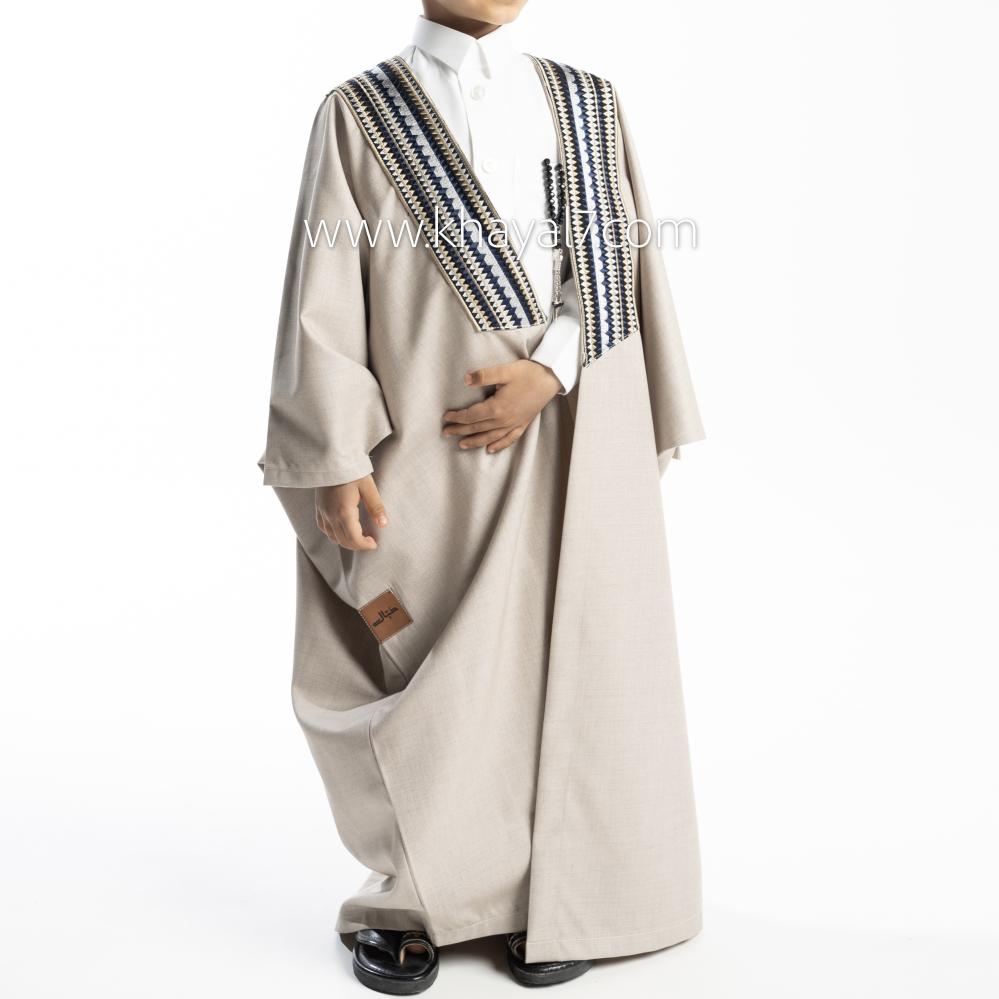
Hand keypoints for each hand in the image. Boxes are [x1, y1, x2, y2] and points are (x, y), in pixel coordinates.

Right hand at [315, 475, 387, 550]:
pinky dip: (335, 535)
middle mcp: (331, 516)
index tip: (374, 543)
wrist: (332, 459)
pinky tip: (344, 530)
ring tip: (359, 537)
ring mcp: (323, 513)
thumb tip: (384, 524)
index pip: (354, 539)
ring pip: (333, 538)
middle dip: (358, 545)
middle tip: (370, 542)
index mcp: (344, 512)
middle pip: (343, 541)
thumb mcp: (368, 487)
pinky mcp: (319, 509)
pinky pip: (325, 529)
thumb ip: (376, 507)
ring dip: (347, 542)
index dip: (365, 545)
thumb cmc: (352, 471)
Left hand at [442, 360, 561, 452]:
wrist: (551, 379)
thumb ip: (484, 376)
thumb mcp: (505, 370)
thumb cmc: (528, 373)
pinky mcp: (523, 424)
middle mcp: (504, 420)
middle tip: (445, 433)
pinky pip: (508, 439)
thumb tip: (465, 380)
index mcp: (497, 407)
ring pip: (490, 437)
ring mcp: (514, 424)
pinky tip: (490, 450)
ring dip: (475, 442)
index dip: (457, 417)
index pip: (471, 416)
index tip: (445, 417)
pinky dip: (498, 446)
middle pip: (477, 428)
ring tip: (461, 445)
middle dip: (460, 431)